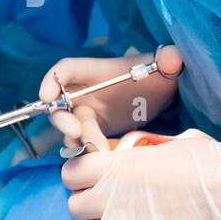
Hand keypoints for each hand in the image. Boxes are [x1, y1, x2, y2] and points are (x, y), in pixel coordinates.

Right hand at [39, 46, 182, 150]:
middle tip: (77, 132)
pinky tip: (108, 161)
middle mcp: (84, 94)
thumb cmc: (157, 76)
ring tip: (101, 152)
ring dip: (79, 143)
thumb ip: (169, 59)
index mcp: (94, 72)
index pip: (64, 71)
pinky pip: (84, 146)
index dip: (51, 82)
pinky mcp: (95, 135)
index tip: (47, 96)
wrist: (162, 97)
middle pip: (60, 107)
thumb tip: (173, 57)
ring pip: (71, 132)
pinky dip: (90, 155)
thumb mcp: (165, 66)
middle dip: (62, 121)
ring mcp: (87, 117)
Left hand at [62, 132, 220, 219]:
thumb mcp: (166, 151)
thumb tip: (124, 170)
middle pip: (76, 208)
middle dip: (93, 209)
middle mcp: (110, 197)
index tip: (97, 184)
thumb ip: (134, 164)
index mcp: (115, 166)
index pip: (70, 174)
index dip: (82, 180)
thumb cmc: (213, 167)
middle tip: (119, 210)